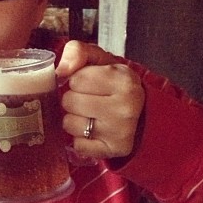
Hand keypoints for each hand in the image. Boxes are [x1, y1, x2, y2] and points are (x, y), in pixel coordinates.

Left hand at [56, 40, 144, 159]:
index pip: (76, 79)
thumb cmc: (113, 84)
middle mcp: (125, 107)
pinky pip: (77, 145)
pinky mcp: (114, 150)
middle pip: (69, 101)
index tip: (90, 84)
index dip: (78, 80)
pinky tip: (93, 131)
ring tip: (90, 115)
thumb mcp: (100, 59)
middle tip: (88, 99)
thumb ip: (77, 52)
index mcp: (124, 80)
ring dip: (74, 119)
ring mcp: (120, 132)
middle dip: (73, 99)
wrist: (142, 113)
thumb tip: (60, 70)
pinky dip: (80, 139)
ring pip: (69, 124)